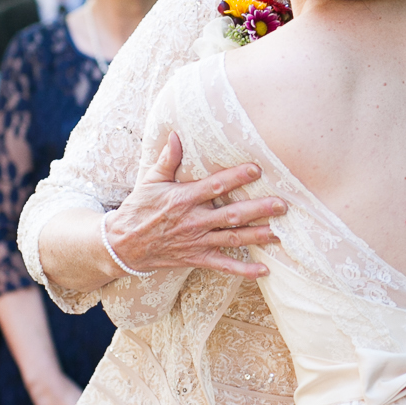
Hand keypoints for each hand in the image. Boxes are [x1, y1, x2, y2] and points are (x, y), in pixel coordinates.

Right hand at [103, 133, 284, 280]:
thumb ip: (167, 160)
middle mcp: (193, 221)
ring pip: (232, 239)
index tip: (257, 169)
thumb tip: (175, 134)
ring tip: (280, 232)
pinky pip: (223, 265)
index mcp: (184, 198)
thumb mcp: (150, 181)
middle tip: (282, 204)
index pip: (214, 186)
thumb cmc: (139, 208)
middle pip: (231, 215)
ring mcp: (196, 241)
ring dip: (257, 236)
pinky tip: (264, 270)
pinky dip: (243, 270)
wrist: (123, 245)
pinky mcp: (196, 258)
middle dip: (258, 210)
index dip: (236, 177)